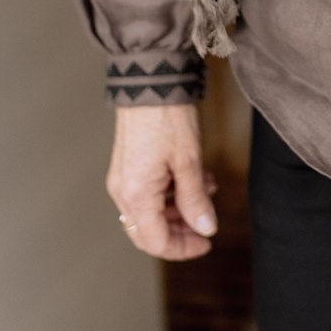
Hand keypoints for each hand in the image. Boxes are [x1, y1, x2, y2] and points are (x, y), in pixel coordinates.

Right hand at [107, 104, 217, 259]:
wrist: (150, 83)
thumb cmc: (167, 118)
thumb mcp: (189, 161)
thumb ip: (196, 200)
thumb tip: (205, 228)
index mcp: (135, 195)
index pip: (155, 242)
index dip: (182, 248)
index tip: (206, 242)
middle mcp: (123, 192)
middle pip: (149, 231)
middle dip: (181, 230)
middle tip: (206, 222)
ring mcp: (123, 179)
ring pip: (151, 211)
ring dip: (180, 207)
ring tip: (207, 188)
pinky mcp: (128, 167)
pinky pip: (149, 193)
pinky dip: (172, 192)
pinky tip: (195, 176)